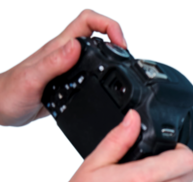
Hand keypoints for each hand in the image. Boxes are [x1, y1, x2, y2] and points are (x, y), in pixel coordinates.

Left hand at [0, 7, 127, 127]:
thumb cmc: (8, 94)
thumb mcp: (31, 80)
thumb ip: (54, 63)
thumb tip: (77, 46)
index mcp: (58, 47)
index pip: (88, 20)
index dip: (109, 25)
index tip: (120, 44)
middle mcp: (64, 53)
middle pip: (96, 31)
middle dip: (116, 38)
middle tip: (126, 58)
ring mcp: (66, 65)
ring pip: (95, 49)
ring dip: (112, 54)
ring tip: (123, 69)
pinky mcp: (67, 80)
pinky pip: (90, 69)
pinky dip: (103, 73)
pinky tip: (106, 86)